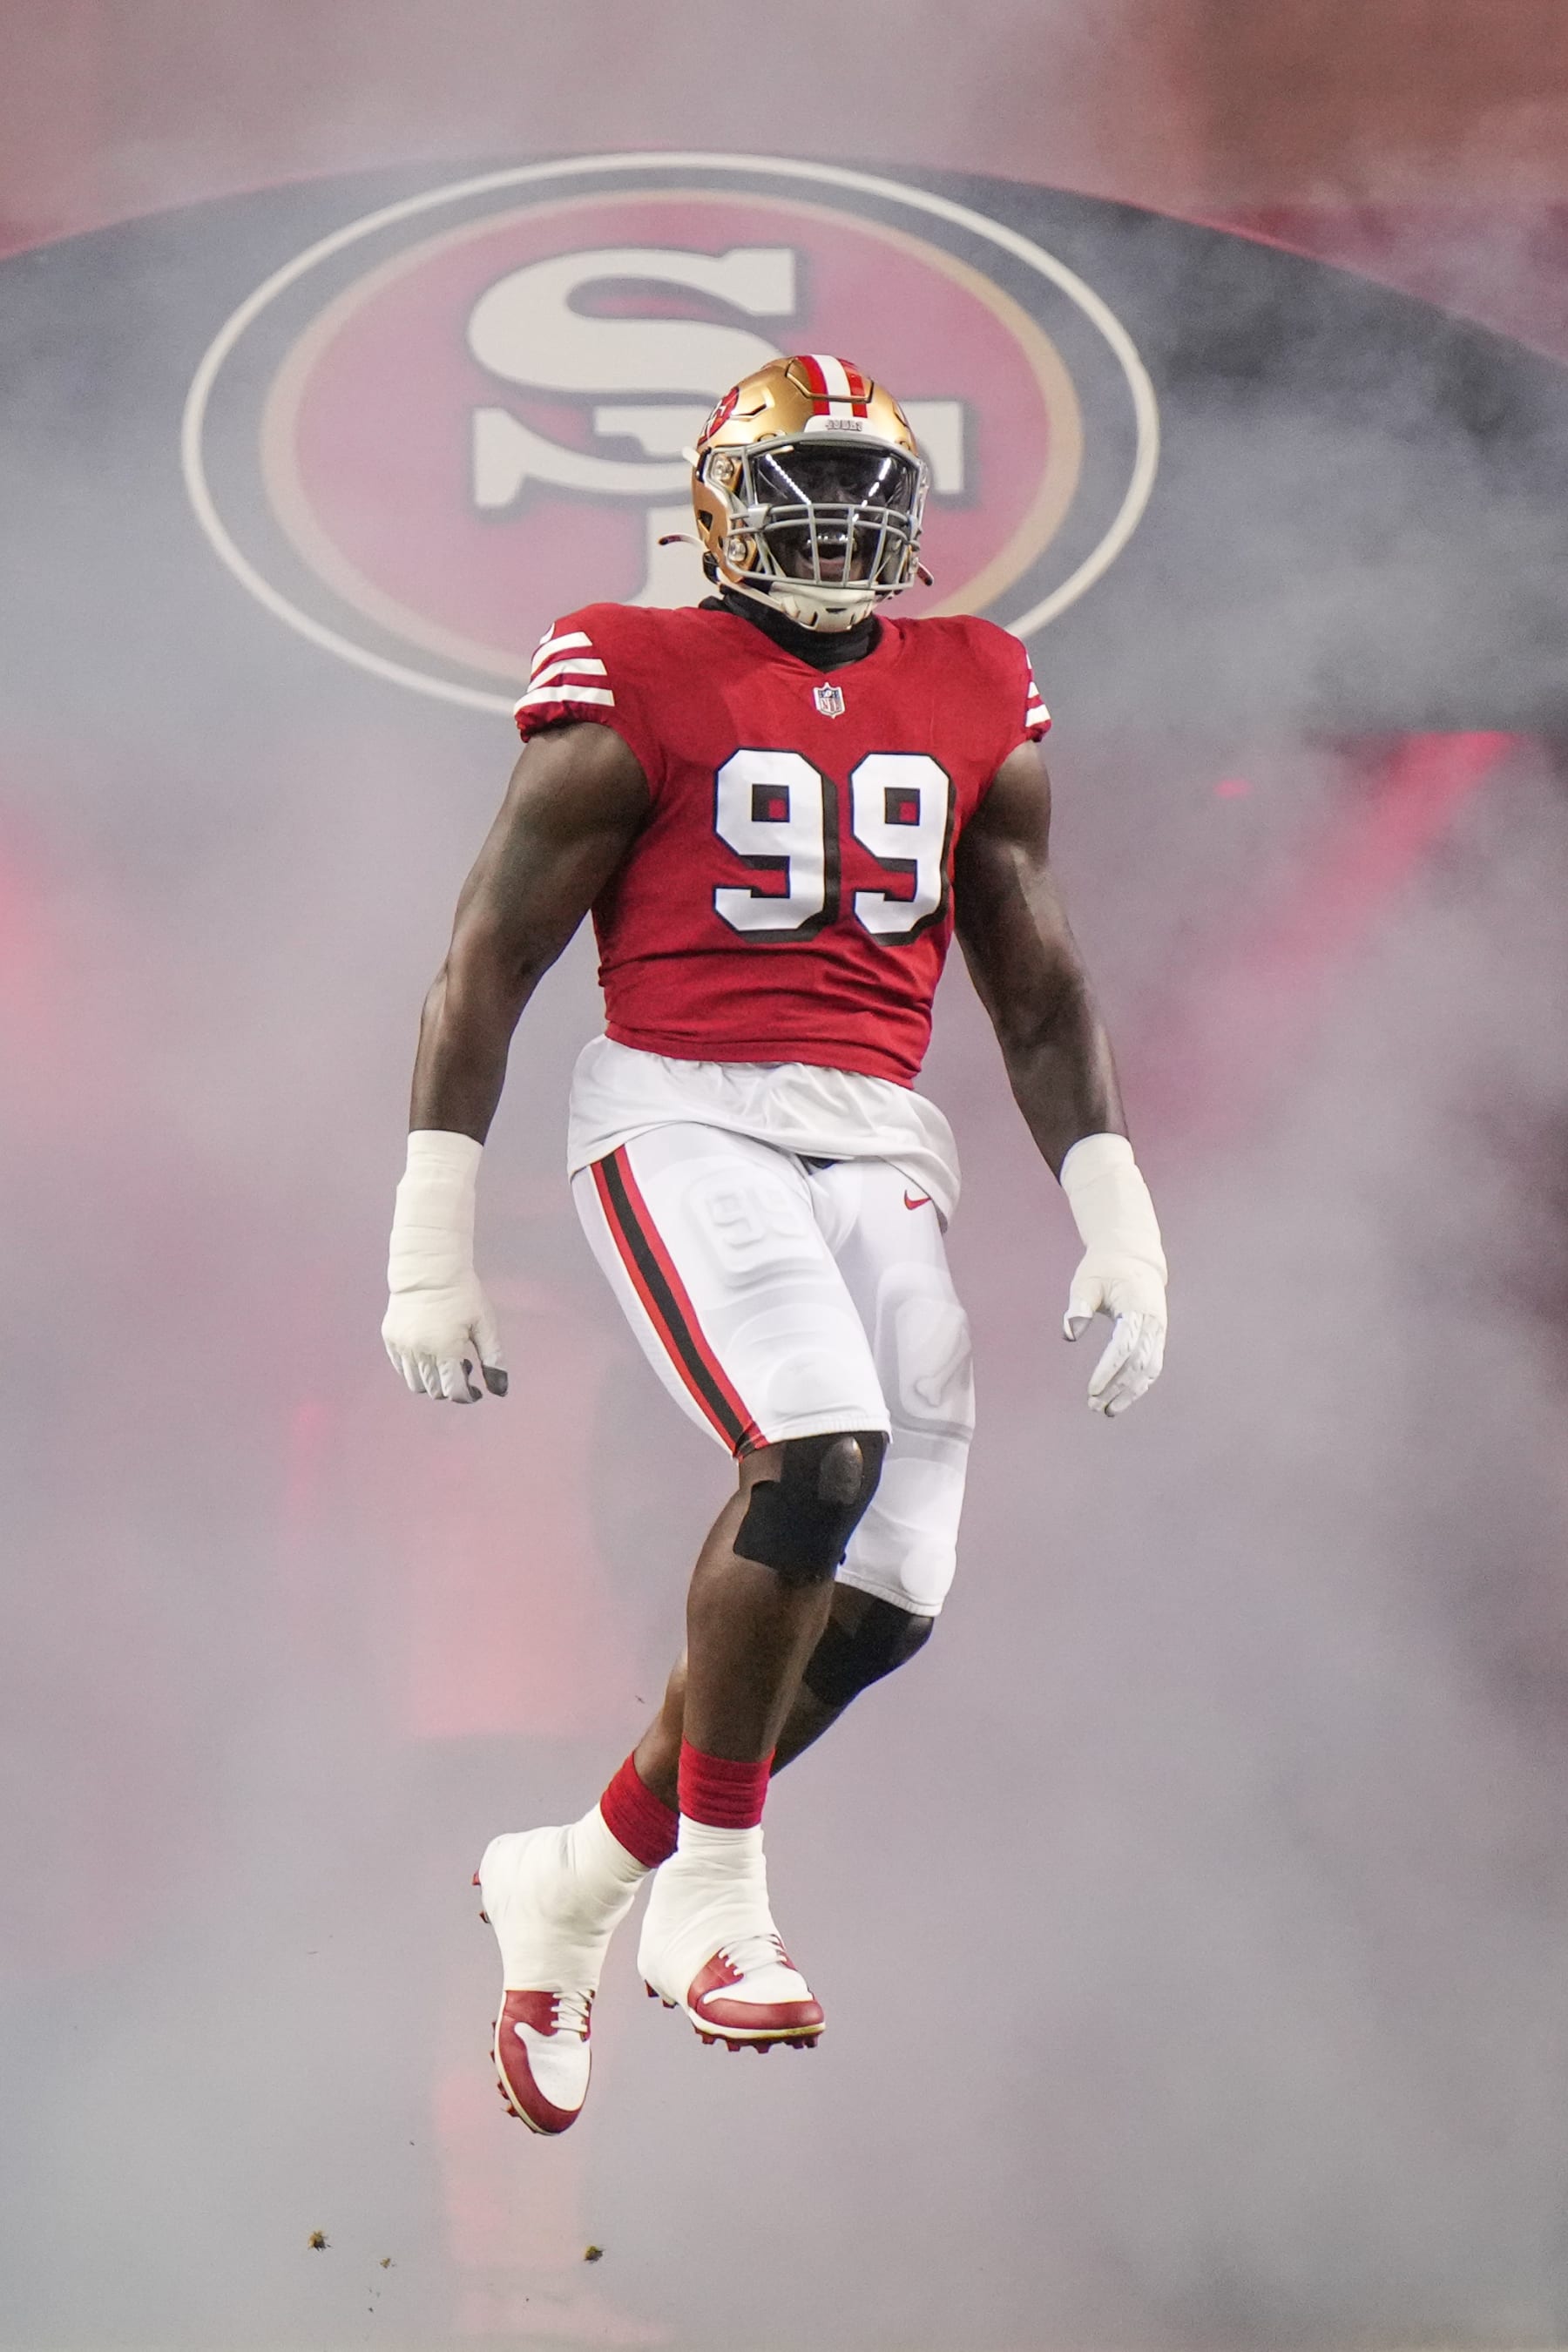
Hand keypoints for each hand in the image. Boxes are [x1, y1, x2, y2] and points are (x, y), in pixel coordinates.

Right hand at [382, 1274, 507, 1403]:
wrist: (429, 1269)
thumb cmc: (463, 1295)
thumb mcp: (485, 1325)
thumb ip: (494, 1358)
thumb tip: (501, 1391)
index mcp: (445, 1349)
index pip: (453, 1391)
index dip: (467, 1396)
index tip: (476, 1391)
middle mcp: (419, 1351)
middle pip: (434, 1391)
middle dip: (451, 1387)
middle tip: (463, 1366)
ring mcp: (401, 1346)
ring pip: (415, 1384)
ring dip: (433, 1382)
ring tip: (444, 1359)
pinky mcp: (389, 1338)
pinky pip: (401, 1368)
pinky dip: (416, 1370)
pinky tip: (429, 1353)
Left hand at [1063, 1252, 1165, 1416]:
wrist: (1133, 1255)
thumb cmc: (1104, 1268)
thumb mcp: (1086, 1281)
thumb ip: (1078, 1306)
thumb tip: (1070, 1334)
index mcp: (1137, 1305)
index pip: (1124, 1345)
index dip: (1109, 1370)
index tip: (1091, 1389)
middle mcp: (1154, 1320)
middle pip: (1139, 1363)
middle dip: (1117, 1387)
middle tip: (1093, 1405)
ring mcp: (1159, 1329)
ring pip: (1150, 1369)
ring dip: (1130, 1393)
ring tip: (1108, 1410)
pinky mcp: (1157, 1335)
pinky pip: (1152, 1365)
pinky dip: (1139, 1385)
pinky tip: (1121, 1399)